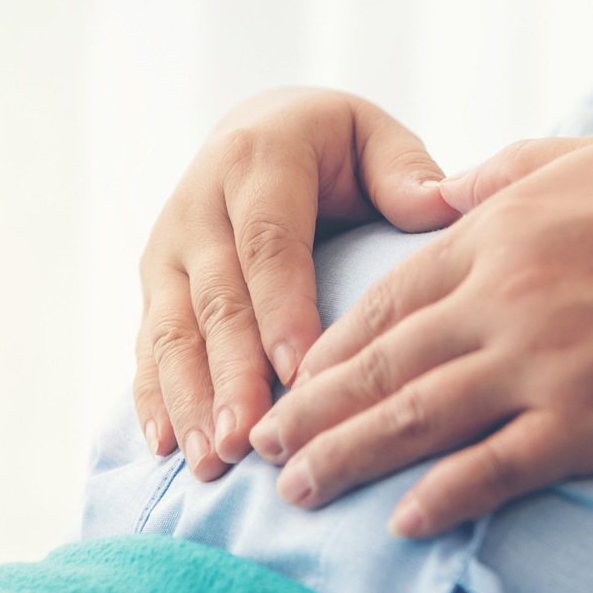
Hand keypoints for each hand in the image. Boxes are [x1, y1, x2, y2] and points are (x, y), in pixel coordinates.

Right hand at [135, 87, 460, 479]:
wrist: (255, 130)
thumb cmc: (334, 147)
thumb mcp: (372, 137)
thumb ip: (403, 171)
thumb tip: (443, 205)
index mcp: (257, 160)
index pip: (269, 243)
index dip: (282, 311)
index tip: (302, 377)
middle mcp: (199, 202)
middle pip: (216, 300)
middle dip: (231, 376)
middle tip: (249, 441)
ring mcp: (168, 248)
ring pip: (174, 331)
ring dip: (190, 400)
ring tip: (212, 462)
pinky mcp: (154, 283)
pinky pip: (149, 344)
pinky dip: (154, 397)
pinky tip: (169, 447)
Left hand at [249, 133, 592, 535]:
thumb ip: (504, 172)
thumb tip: (441, 193)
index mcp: (499, 234)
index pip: (389, 298)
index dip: (331, 344)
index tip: (292, 374)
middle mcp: (503, 301)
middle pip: (381, 365)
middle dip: (312, 410)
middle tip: (261, 445)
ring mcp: (541, 365)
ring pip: (418, 419)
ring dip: (349, 457)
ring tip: (299, 489)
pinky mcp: (587, 424)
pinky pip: (497, 468)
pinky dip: (444, 495)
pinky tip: (404, 519)